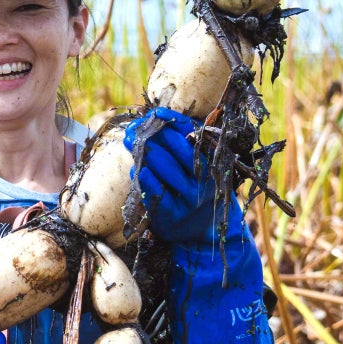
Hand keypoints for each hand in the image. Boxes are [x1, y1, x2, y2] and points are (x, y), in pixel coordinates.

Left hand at [125, 106, 231, 244]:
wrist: (204, 231)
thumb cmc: (195, 190)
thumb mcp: (195, 166)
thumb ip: (180, 144)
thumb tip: (153, 118)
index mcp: (210, 161)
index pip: (192, 134)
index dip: (172, 121)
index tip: (154, 112)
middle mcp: (204, 179)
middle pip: (180, 150)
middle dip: (155, 136)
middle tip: (135, 129)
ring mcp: (190, 199)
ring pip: (168, 170)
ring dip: (148, 154)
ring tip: (132, 142)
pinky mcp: (174, 216)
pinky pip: (159, 194)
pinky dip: (147, 181)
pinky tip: (139, 171)